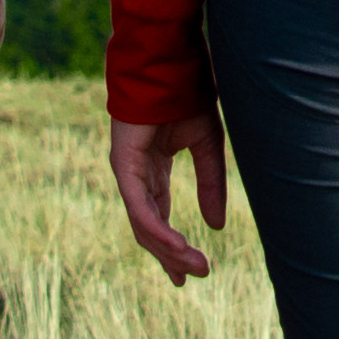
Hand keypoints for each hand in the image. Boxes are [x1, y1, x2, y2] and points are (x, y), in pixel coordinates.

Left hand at [106, 107, 233, 285]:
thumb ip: (211, 184)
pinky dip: (157, 229)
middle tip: (198, 273)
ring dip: (168, 249)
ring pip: (144, 224)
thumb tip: (215, 227)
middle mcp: (137, 176)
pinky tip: (175, 246)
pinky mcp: (124, 165)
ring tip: (193, 265)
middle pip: (150, 229)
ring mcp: (128, 172)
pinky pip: (140, 207)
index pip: (157, 218)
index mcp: (152, 171)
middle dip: (173, 255)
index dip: (173, 246)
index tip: (190, 271)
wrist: (172, 64)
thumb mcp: (208, 146)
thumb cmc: (186, 96)